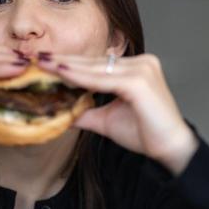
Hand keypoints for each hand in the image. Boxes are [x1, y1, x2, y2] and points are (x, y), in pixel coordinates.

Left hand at [37, 53, 198, 175]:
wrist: (171, 150)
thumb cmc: (145, 134)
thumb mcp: (107, 119)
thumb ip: (86, 111)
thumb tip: (61, 112)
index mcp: (136, 67)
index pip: (96, 63)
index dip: (71, 63)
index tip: (46, 63)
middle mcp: (141, 62)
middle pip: (94, 62)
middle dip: (65, 61)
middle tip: (37, 58)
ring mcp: (142, 69)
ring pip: (96, 68)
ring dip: (68, 67)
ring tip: (44, 64)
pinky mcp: (140, 81)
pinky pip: (103, 79)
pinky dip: (81, 78)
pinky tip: (61, 73)